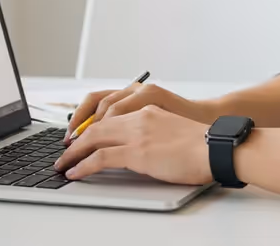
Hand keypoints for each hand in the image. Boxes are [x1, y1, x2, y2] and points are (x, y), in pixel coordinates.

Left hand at [55, 105, 212, 184]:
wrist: (216, 147)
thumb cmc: (202, 144)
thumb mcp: (172, 128)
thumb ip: (151, 131)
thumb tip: (136, 148)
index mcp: (148, 107)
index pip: (108, 107)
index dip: (89, 121)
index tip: (78, 134)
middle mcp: (139, 115)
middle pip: (95, 122)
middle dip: (75, 137)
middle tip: (64, 150)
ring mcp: (137, 132)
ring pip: (93, 137)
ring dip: (74, 152)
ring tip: (63, 164)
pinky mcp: (137, 151)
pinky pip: (100, 156)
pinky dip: (83, 165)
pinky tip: (75, 172)